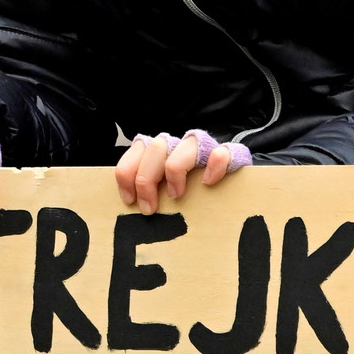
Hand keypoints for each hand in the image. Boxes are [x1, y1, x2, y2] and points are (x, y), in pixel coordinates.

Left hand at [115, 130, 249, 214]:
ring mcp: (201, 147)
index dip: (127, 176)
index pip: (134, 153)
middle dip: (147, 180)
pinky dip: (213, 168)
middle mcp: (176, 145)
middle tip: (149, 208)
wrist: (225, 177)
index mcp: (156, 151)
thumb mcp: (160, 189)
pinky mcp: (226, 153)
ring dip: (176, 172)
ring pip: (184, 147)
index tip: (130, 200)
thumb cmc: (185, 189)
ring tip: (176, 196)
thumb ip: (147, 191)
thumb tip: (132, 209)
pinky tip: (209, 183)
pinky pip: (220, 154)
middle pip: (155, 149)